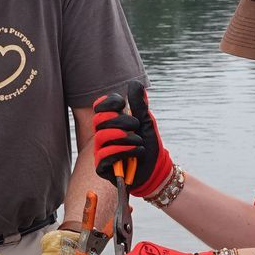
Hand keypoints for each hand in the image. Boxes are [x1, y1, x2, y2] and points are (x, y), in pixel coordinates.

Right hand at [92, 82, 171, 197]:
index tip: (123, 104)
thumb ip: (140, 105)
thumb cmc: (150, 146)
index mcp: (110, 123)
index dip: (109, 102)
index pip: (99, 106)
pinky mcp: (102, 167)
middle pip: (99, 120)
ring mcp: (100, 151)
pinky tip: (136, 152)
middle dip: (120, 120)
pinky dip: (123, 151)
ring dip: (124, 137)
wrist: (156, 171)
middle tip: (136, 125)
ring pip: (101, 136)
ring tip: (138, 142)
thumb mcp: (147, 123)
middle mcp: (102, 136)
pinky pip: (104, 155)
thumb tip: (134, 83)